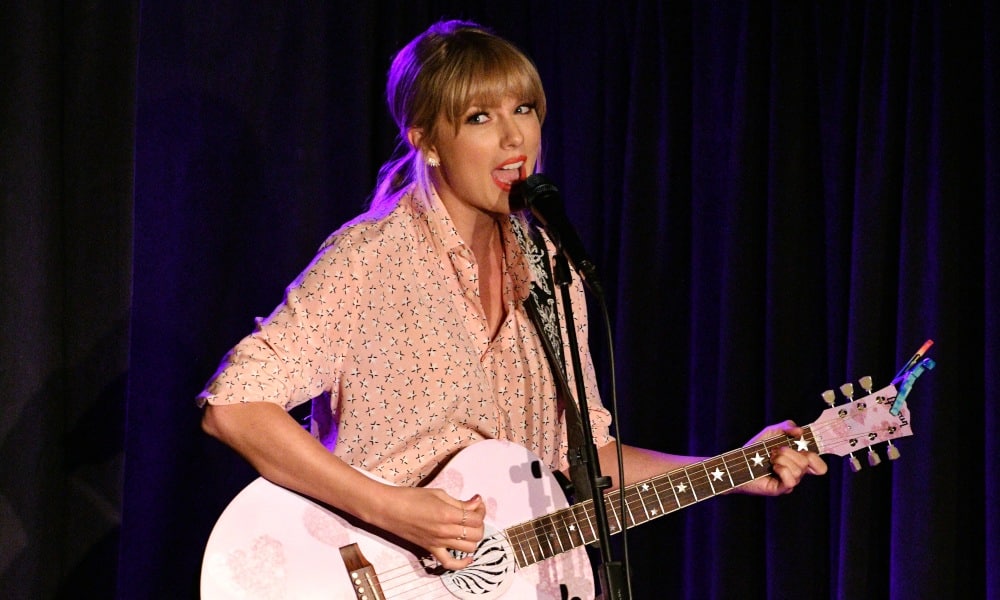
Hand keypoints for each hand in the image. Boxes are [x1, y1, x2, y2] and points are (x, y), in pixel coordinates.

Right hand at [369, 485, 485, 569]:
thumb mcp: (438, 494)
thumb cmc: (411, 497)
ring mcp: (439, 542)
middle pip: (476, 534)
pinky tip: (468, 557)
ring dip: (473, 538)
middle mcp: (445, 531)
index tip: (476, 503)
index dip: (480, 510)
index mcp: (448, 514)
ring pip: (469, 548)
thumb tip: (476, 503)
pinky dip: (462, 563)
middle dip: (479, 523)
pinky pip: (450, 563)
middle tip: (473, 514)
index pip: (476, 518)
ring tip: (468, 528)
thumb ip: (459, 502)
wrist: (389, 509)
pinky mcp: (431, 549)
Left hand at [740, 420, 827, 495]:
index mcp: (797, 460)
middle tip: (776, 451)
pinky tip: (772, 468)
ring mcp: (789, 481)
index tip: (808, 448)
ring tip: (770, 459)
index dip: (818, 457)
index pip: (819, 465)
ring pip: (799, 469)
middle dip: (790, 452)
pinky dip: (782, 470)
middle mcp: (796, 472)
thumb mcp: (772, 432)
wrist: (738, 462)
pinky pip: (792, 480)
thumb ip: (787, 426)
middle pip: (809, 462)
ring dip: (782, 459)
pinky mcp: (782, 489)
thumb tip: (801, 431)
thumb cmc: (755, 449)